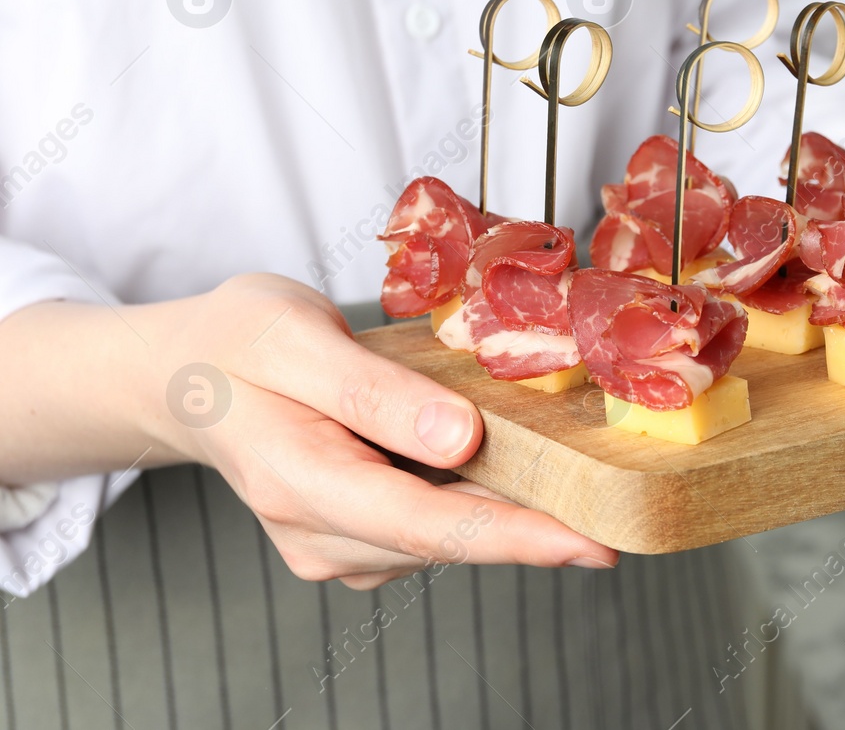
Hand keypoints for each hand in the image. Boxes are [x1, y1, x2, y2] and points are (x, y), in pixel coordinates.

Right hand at [1, 274, 617, 588]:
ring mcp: (335, 544)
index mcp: (301, 483)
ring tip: (574, 477)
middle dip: (536, 527)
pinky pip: (432, 526)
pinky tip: (510, 469)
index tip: (591, 543)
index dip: (517, 538)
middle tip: (620, 507)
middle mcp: (319, 534)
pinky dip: (478, 502)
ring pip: (445, 537)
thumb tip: (462, 438)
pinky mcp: (354, 537)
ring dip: (511, 513)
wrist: (185, 373)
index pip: (429, 526)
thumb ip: (376, 391)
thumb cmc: (235, 342)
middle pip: (448, 540)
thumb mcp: (295, 337)